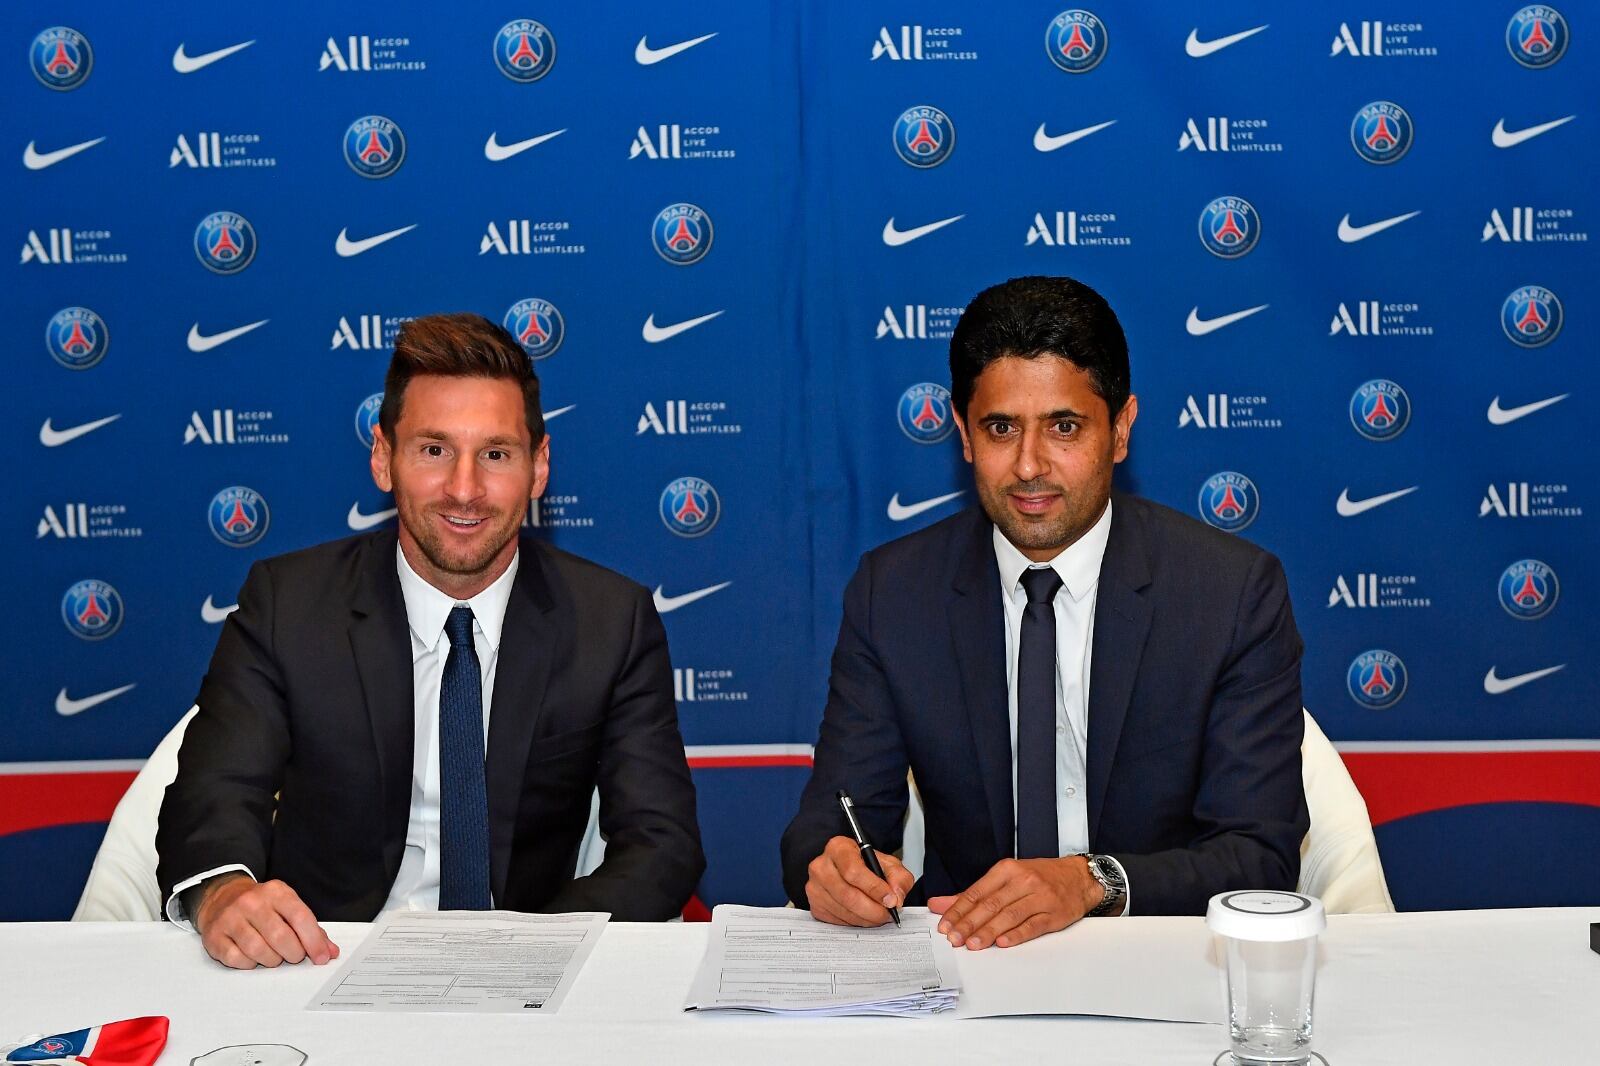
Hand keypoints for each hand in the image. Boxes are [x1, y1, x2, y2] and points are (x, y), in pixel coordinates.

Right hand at [194, 874, 339, 969]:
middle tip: (295, 956)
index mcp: (276, 892)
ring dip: (272, 960)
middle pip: (280, 936)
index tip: (322, 958)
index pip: (300, 917)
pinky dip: (250, 964)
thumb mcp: (288, 907)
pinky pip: (237, 959)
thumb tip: (330, 952)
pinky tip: (254, 957)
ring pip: (258, 950)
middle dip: (293, 953)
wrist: (221, 897)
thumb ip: (311, 929)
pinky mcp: (214, 936)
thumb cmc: (262, 907)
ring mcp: (230, 918)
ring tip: (275, 956)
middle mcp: (252, 902)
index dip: (314, 941)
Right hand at [804, 835, 915, 926]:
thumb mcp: (888, 864)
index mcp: (838, 848)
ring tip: (879, 915)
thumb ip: (898, 878)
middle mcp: (821, 866)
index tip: (891, 900)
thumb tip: (896, 898)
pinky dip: (856, 922)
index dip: (874, 888)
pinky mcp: (815, 905)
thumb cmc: (867, 865)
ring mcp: (815, 887)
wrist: (849, 871)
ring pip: (844, 911)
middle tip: (888, 914)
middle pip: (847, 895)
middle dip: (873, 909)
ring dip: (866, 918)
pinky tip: (864, 916)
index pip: (853, 871)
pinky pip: (837, 921)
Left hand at [928, 855, 1103, 949]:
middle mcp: (1023, 881)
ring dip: (989, 931)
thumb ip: (972, 894)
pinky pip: (1033, 926)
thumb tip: (939, 904)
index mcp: (1007, 870)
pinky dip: (1017, 935)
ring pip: (1010, 915)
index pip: (977, 892)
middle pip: (991, 904)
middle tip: (955, 938)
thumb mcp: (1005, 878)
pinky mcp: (1054, 914)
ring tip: (973, 944)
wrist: (1078, 878)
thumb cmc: (1039, 878)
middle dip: (970, 923)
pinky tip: (1003, 943)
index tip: (945, 925)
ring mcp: (1040, 897)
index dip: (959, 910)